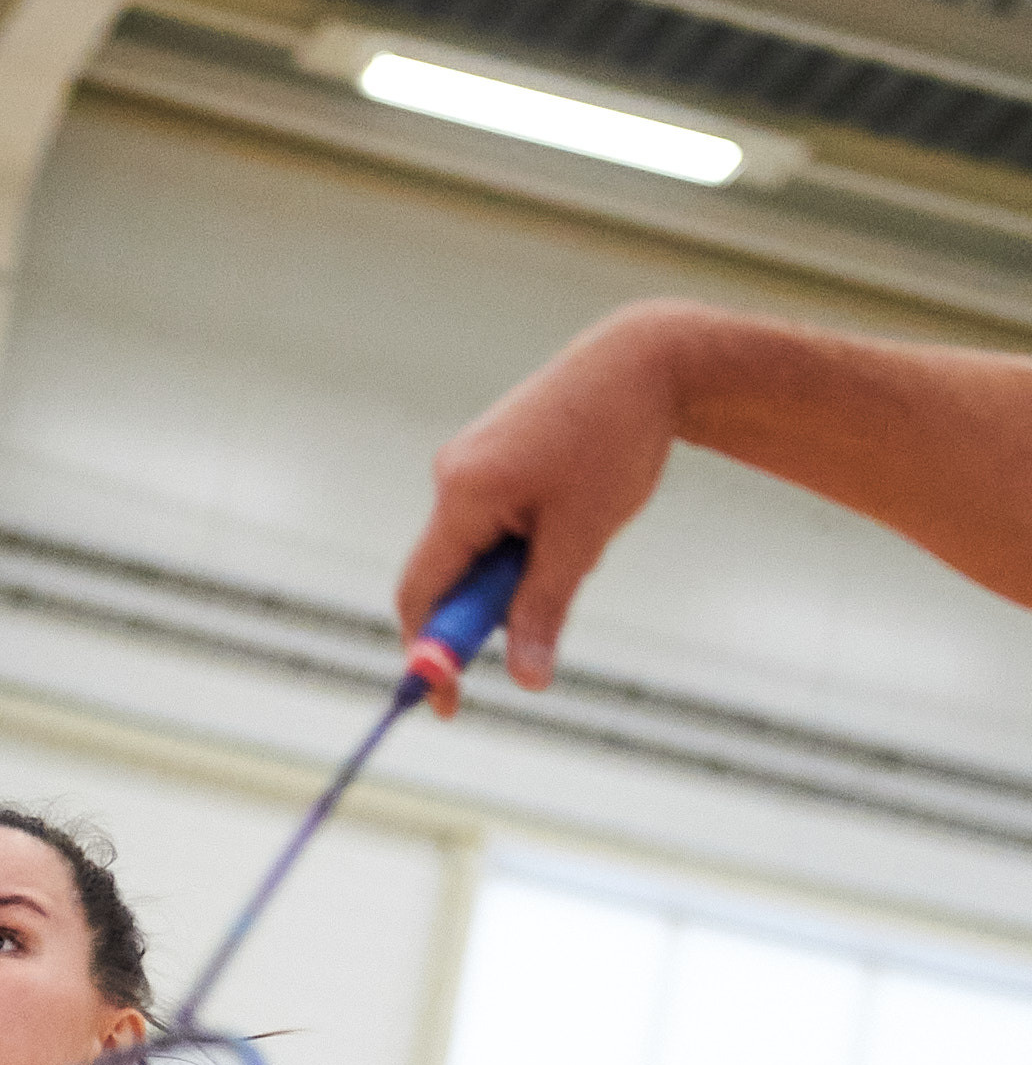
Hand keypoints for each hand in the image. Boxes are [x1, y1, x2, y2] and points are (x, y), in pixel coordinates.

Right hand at [397, 302, 687, 714]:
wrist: (645, 360)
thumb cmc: (617, 442)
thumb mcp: (583, 538)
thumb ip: (543, 609)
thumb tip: (525, 681)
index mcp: (463, 493)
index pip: (420, 592)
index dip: (428, 653)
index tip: (448, 704)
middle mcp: (450, 477)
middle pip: (442, 575)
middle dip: (485, 611)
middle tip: (536, 634)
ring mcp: (465, 464)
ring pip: (472, 552)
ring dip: (516, 572)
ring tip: (582, 536)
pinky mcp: (485, 458)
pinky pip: (488, 525)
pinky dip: (522, 545)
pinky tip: (573, 513)